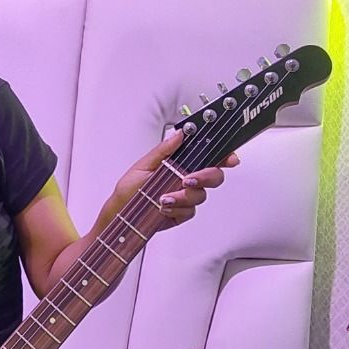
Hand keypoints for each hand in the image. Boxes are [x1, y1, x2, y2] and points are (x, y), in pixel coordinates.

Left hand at [104, 129, 238, 230]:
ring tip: (164, 198)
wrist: (119, 214)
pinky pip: (189, 211)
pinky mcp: (182, 213)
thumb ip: (164, 150)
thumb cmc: (128, 190)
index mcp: (179, 164)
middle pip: (213, 176)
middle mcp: (185, 179)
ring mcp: (185, 197)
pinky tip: (163, 207)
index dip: (223, 156)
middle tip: (189, 179)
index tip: (229, 158)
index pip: (207, 157)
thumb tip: (179, 134)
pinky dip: (176, 209)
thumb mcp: (143, 165)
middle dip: (206, 177)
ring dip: (184, 196)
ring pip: (201, 196)